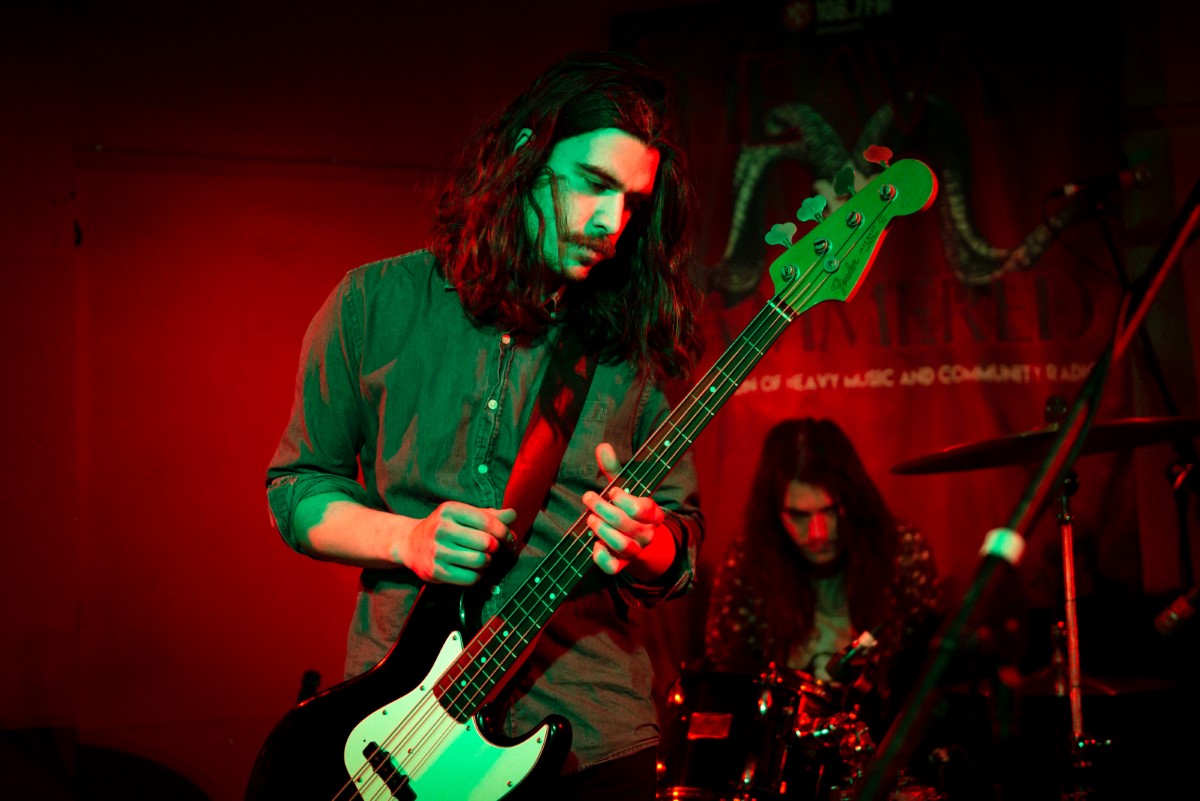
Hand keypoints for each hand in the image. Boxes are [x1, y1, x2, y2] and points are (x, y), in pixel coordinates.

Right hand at [402, 503, 516, 584]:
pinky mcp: (435, 571)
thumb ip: (489, 515)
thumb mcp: (463, 515)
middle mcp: (442, 528)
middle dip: (495, 548)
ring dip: (486, 562)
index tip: (510, 539)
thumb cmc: (445, 527)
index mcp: (450, 510)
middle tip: (493, 549)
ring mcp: (437, 551)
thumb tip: (513, 514)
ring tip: (481, 559)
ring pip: (480, 561)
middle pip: (486, 543)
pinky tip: (471, 570)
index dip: (504, 532)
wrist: (411, 544)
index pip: (487, 521)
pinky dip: (477, 575)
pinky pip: (470, 578)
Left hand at [583, 443, 666, 575]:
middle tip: (588, 498)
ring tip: (589, 520)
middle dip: (604, 510)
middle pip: (628, 524)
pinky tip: (593, 546)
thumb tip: (602, 446)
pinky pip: (614, 568)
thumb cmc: (628, 510)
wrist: (640, 545)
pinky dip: (601, 558)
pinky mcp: (622, 566)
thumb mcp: (623, 488)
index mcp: (653, 514)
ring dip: (603, 532)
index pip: (644, 508)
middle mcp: (647, 534)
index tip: (612, 490)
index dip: (626, 499)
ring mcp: (636, 552)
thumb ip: (613, 470)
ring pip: (623, 546)